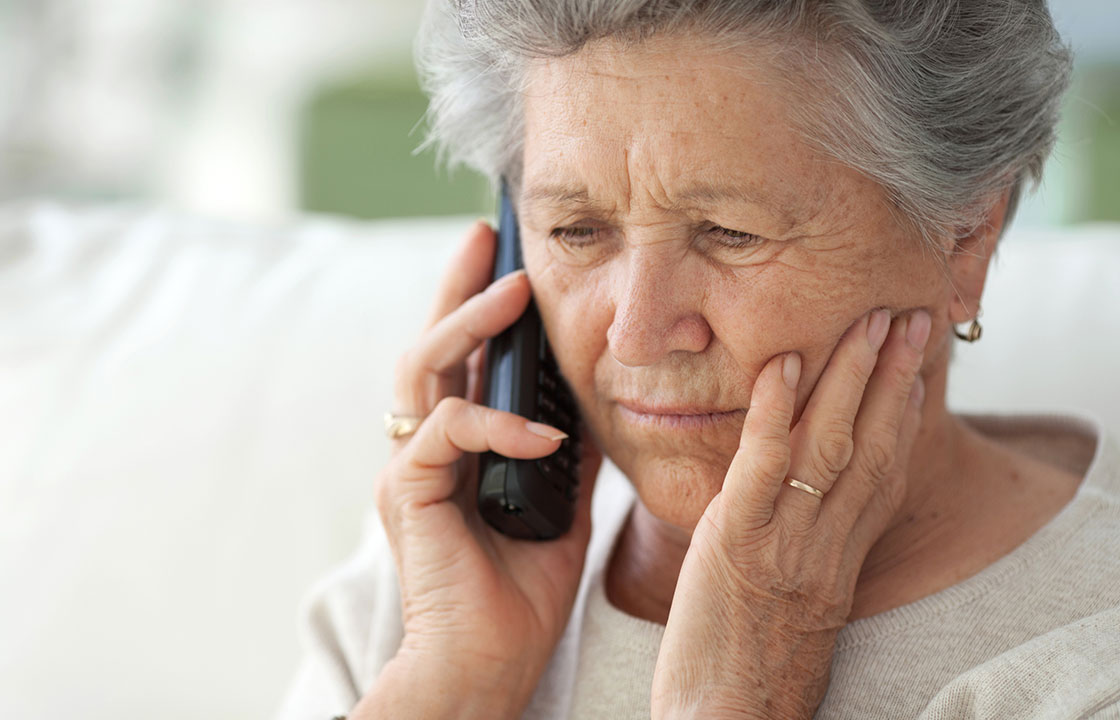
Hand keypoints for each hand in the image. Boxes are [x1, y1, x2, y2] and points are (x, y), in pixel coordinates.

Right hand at [360, 221, 601, 719]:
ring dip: (468, 324)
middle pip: (434, 346)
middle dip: (460, 287)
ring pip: (424, 370)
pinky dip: (497, 424)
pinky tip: (544, 435)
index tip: (511, 260)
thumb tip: (597, 399)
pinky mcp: (408, 493)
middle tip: (487, 234)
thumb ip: (569, 448)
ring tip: (512, 289)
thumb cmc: (521, 591)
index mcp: (459, 447)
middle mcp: (425, 448)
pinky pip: (447, 432)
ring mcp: (411, 467)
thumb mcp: (563, 502)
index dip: (483, 309)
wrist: (488, 664)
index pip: (467, 360)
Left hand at [650, 309, 929, 718]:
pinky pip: (763, 464)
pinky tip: (784, 364)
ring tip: (869, 320)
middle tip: (910, 320)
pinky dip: (776, 410)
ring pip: (831, 444)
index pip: (882, 479)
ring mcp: (786, 543)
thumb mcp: (794, 615)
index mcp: (838, 565)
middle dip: (893, 378)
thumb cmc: (750, 677)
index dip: (903, 420)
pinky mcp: (738, 542)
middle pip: (872, 448)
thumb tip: (792, 524)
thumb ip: (802, 562)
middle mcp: (825, 548)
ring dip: (852, 375)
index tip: (914, 373)